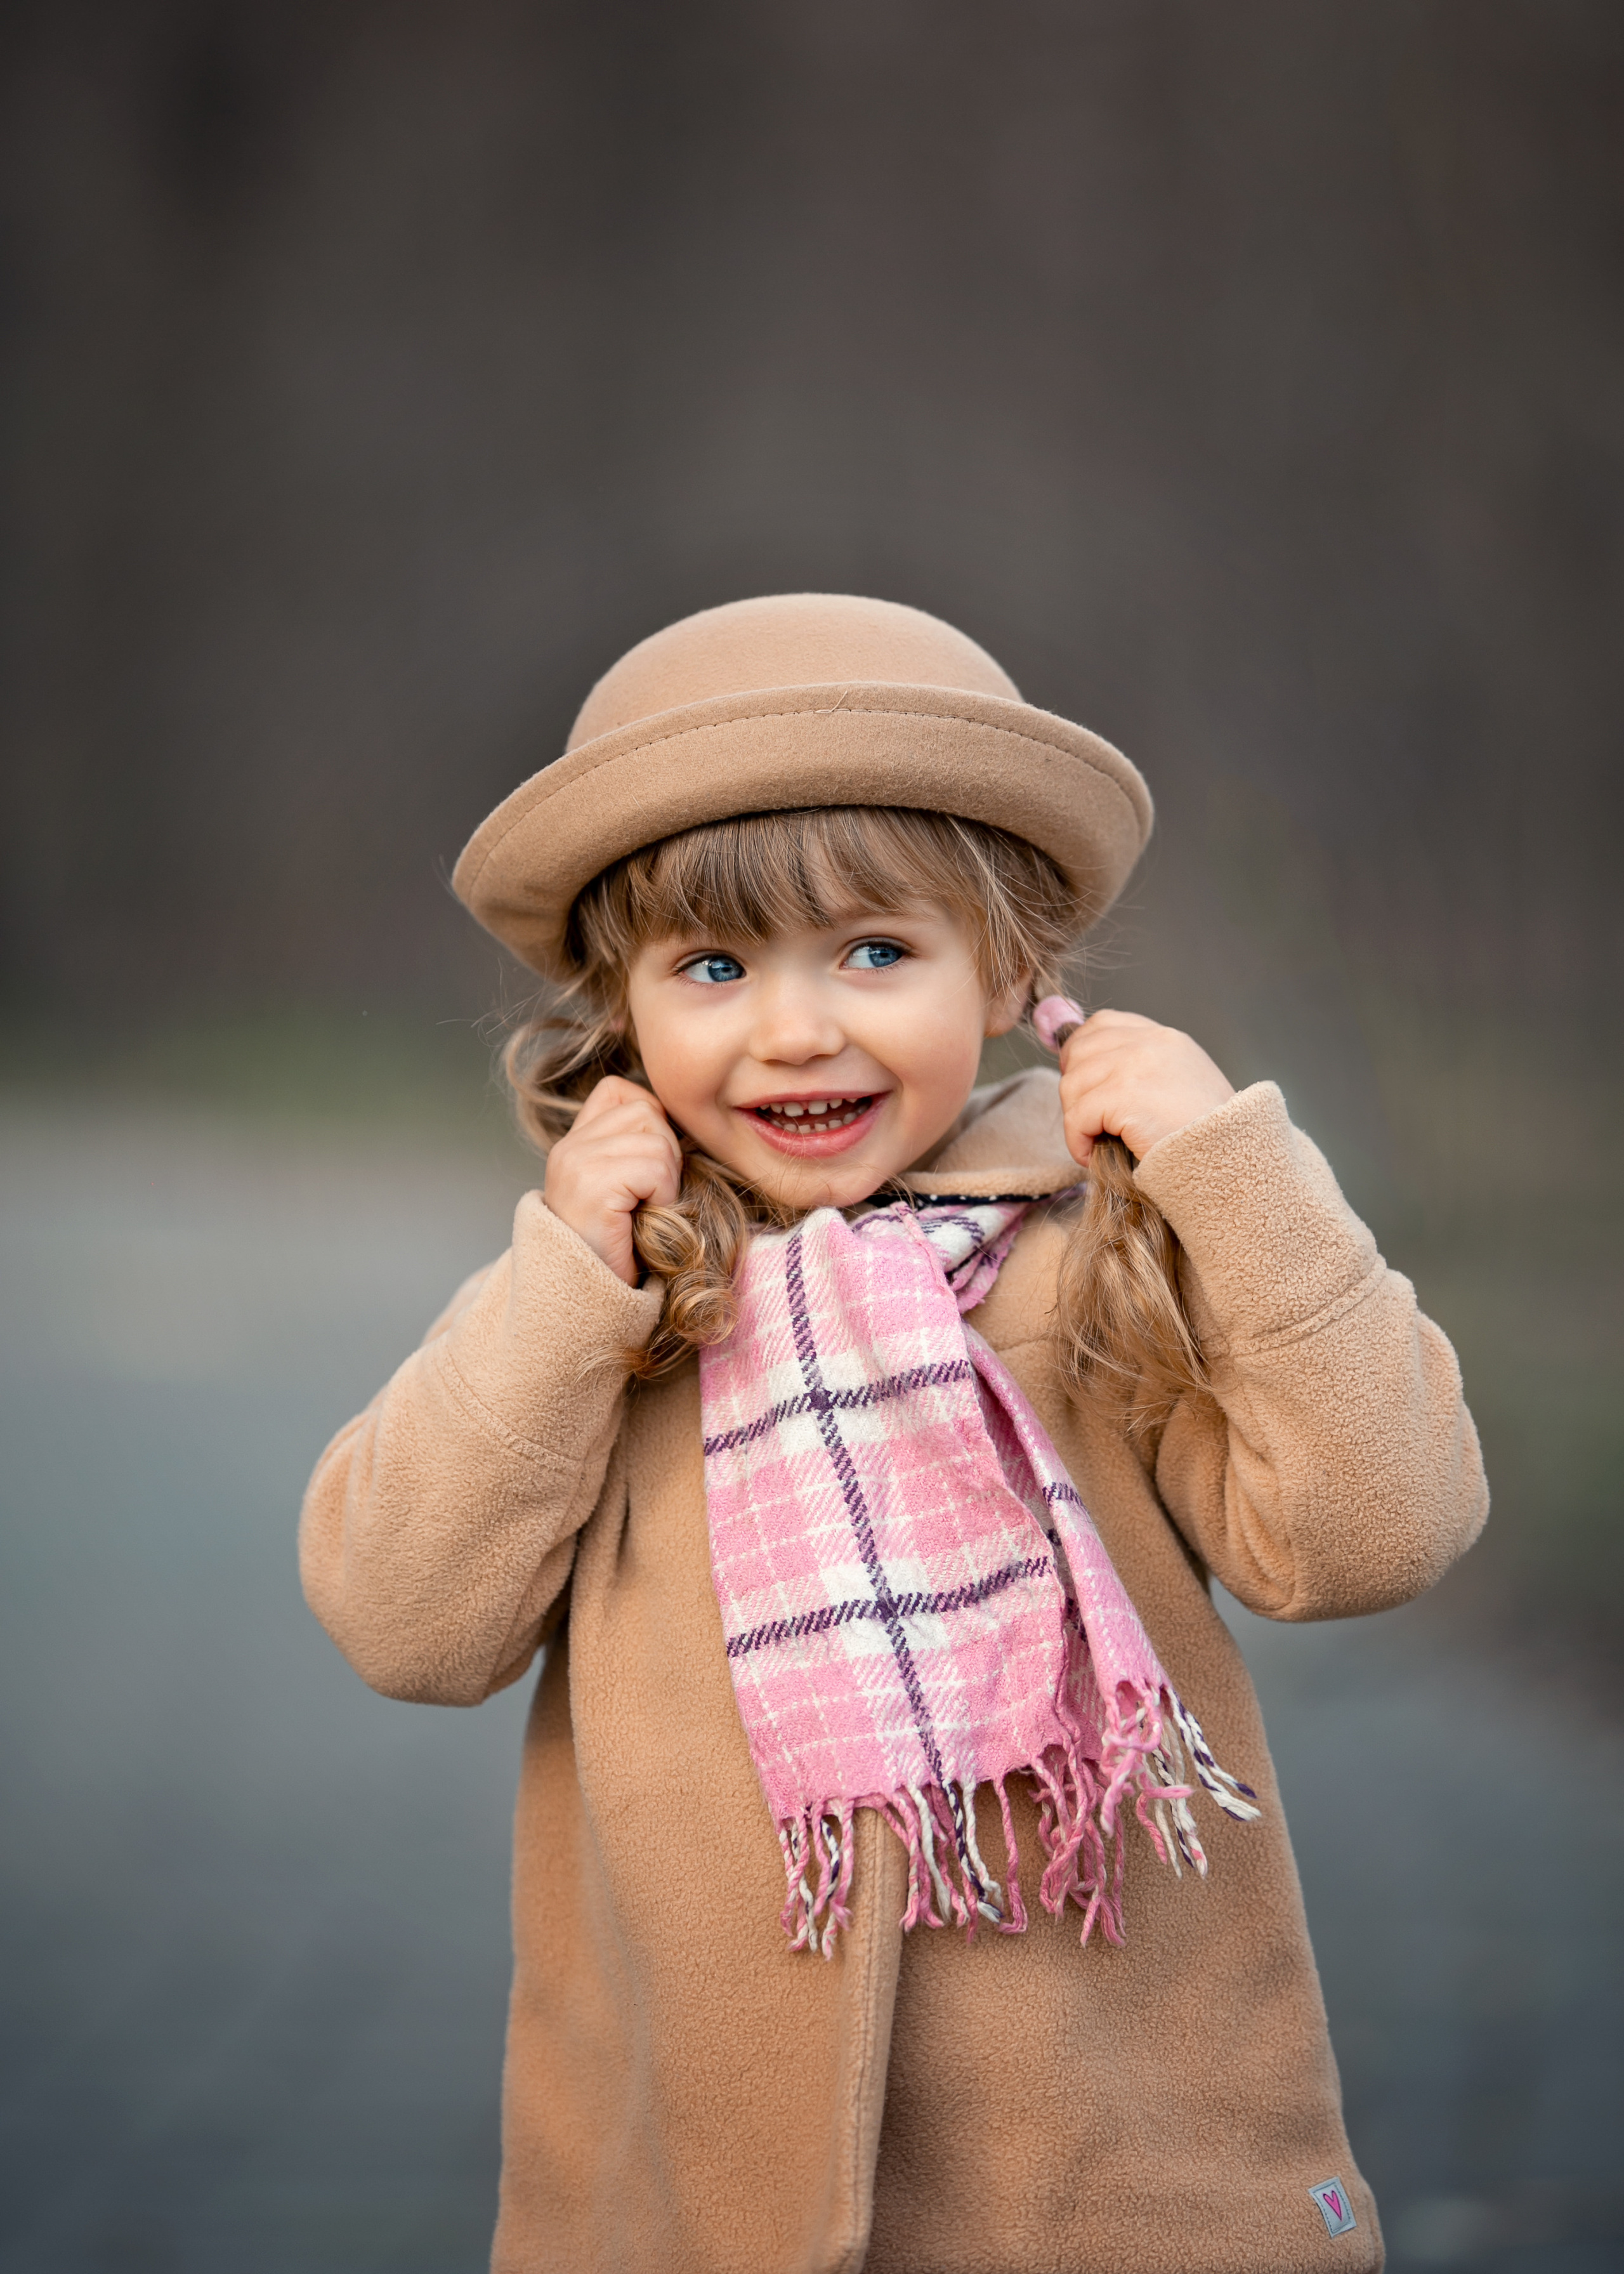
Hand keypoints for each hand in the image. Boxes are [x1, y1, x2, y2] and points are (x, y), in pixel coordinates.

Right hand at [543, 1076, 682, 1284]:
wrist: (585, 1306)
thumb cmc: (619, 1254)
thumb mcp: (623, 1192)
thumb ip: (635, 1152)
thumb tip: (678, 1123)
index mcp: (572, 1144)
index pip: (620, 1091)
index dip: (649, 1122)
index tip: (647, 1172)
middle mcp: (568, 1148)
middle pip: (647, 1111)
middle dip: (665, 1155)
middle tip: (649, 1199)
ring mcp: (576, 1163)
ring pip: (657, 1140)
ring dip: (667, 1181)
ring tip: (644, 1212)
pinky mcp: (592, 1185)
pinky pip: (655, 1167)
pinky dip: (663, 1196)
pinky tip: (643, 1221)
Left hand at [1056, 1009, 1234, 1166]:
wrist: (1230, 1161)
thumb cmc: (1207, 1137)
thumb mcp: (1181, 1085)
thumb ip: (1144, 1070)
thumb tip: (1091, 1074)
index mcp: (1164, 1038)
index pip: (1102, 1024)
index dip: (1081, 1052)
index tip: (1083, 1085)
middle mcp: (1149, 1043)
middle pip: (1080, 1050)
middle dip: (1075, 1089)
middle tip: (1088, 1122)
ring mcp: (1135, 1065)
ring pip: (1072, 1085)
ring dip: (1076, 1120)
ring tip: (1096, 1142)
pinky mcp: (1123, 1096)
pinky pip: (1076, 1116)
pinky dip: (1077, 1141)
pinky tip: (1093, 1156)